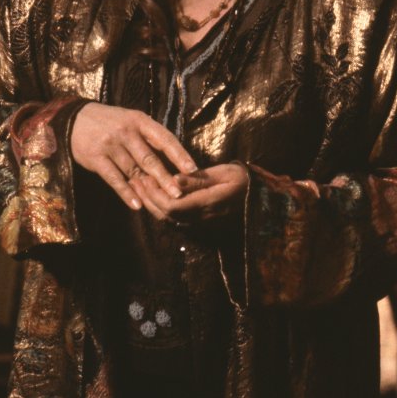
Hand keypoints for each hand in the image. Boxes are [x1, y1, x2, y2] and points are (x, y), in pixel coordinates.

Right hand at [70, 102, 196, 210]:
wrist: (74, 119)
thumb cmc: (111, 122)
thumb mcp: (132, 121)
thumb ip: (150, 137)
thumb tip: (175, 158)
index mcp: (140, 121)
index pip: (164, 138)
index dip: (179, 154)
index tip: (192, 169)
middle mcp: (126, 131)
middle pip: (150, 158)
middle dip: (166, 177)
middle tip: (179, 193)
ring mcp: (110, 145)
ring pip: (133, 170)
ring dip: (148, 188)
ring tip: (162, 201)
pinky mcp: (95, 158)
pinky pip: (114, 179)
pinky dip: (126, 193)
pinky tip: (137, 204)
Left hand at [133, 162, 248, 225]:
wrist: (260, 199)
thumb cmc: (244, 181)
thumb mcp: (225, 173)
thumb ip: (199, 179)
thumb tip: (174, 179)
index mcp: (207, 204)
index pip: (172, 206)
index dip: (155, 194)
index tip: (144, 177)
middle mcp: (201, 218)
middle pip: (166, 214)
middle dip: (148, 198)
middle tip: (136, 180)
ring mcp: (201, 224)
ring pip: (169, 219)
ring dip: (152, 204)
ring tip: (141, 187)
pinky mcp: (200, 224)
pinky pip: (176, 220)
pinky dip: (162, 209)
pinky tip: (155, 197)